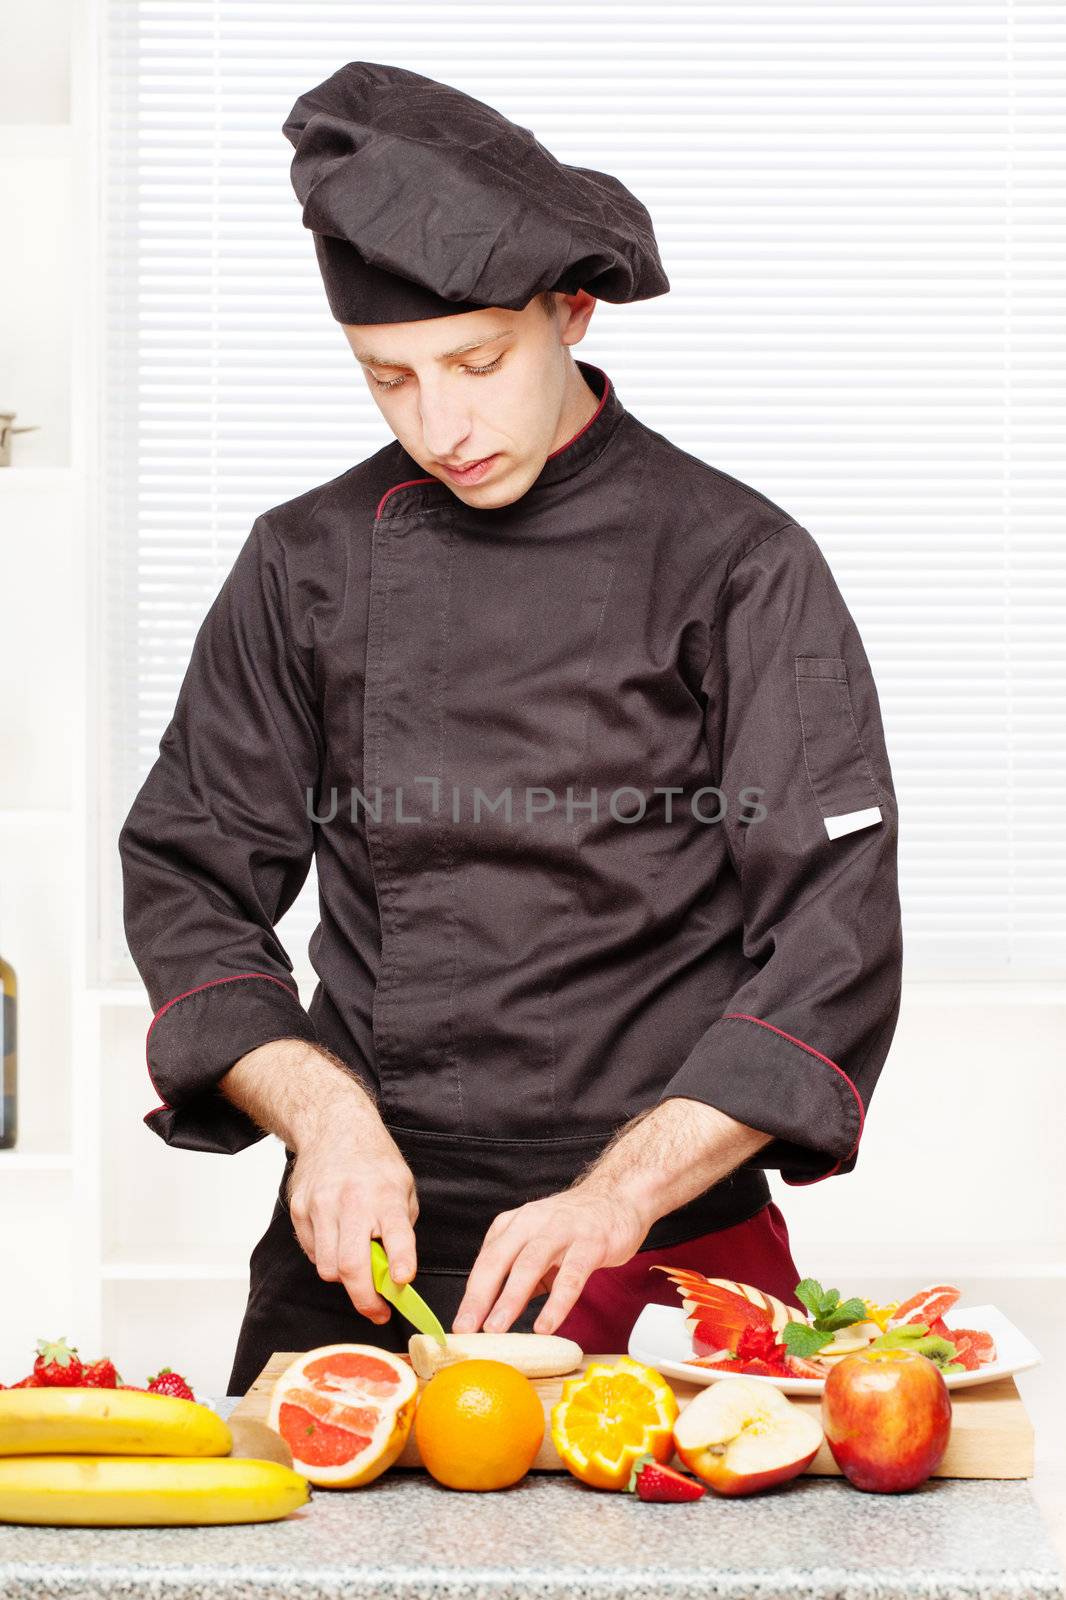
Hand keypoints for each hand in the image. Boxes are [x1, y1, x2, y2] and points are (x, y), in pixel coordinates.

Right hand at [286, 1119, 418, 1324]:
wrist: (334, 1127)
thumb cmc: (374, 1162)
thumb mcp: (403, 1186)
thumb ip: (402, 1227)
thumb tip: (396, 1274)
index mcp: (385, 1194)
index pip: (396, 1233)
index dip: (400, 1261)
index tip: (402, 1282)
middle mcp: (351, 1200)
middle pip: (351, 1265)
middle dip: (365, 1299)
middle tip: (377, 1311)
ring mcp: (320, 1206)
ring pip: (328, 1268)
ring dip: (345, 1278)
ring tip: (358, 1266)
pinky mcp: (299, 1210)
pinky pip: (313, 1253)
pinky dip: (327, 1258)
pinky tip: (338, 1240)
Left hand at [451, 1184, 651, 1336]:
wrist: (617, 1197)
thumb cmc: (573, 1226)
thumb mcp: (538, 1244)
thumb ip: (520, 1277)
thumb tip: (496, 1314)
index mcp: (515, 1225)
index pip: (486, 1260)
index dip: (471, 1294)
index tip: (460, 1324)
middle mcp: (533, 1223)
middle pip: (499, 1260)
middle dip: (480, 1296)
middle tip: (467, 1327)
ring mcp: (562, 1231)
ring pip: (529, 1265)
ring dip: (510, 1298)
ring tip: (496, 1327)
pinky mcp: (590, 1244)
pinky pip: (570, 1277)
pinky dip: (556, 1303)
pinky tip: (544, 1325)